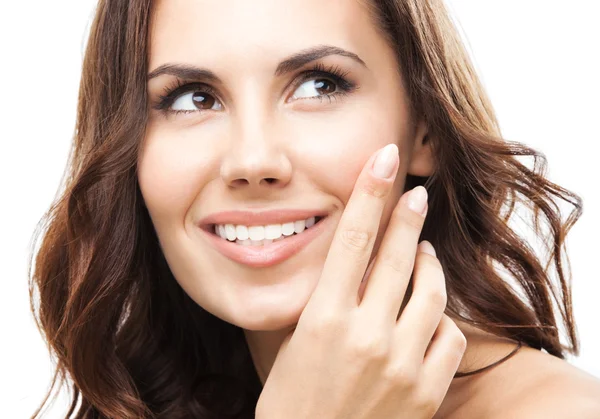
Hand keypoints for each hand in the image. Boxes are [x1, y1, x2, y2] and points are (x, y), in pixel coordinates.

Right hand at [255, 144, 466, 418]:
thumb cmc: (293, 406)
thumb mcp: (292, 348)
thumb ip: (320, 305)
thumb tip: (344, 269)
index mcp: (323, 320)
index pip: (352, 239)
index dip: (369, 192)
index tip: (384, 159)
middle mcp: (365, 336)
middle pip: (397, 255)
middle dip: (409, 216)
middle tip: (416, 194)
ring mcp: (401, 363)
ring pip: (431, 291)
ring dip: (428, 265)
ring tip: (424, 254)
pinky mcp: (426, 390)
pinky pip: (449, 336)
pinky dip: (441, 317)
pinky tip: (431, 312)